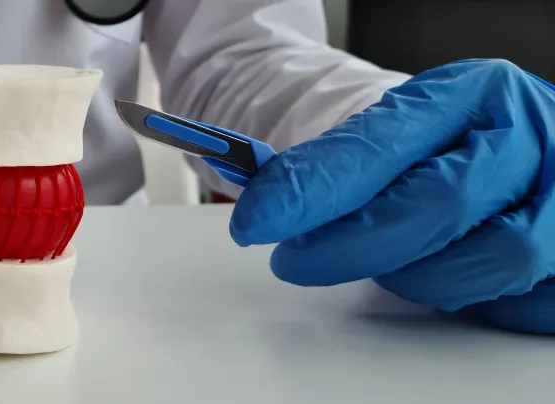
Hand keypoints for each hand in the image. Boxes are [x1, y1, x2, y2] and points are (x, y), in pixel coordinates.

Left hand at [230, 59, 554, 333]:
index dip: (313, 190)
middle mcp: (530, 137)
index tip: (256, 219)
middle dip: (352, 245)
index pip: (381, 147)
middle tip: (296, 261)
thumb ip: (340, 163)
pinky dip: (474, 301)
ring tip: (386, 264)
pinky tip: (444, 278)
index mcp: (474, 92)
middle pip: (438, 207)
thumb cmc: (451, 144)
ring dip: (418, 276)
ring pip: (489, 261)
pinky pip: (524, 302)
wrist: (517, 146)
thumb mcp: (399, 131)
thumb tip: (268, 203)